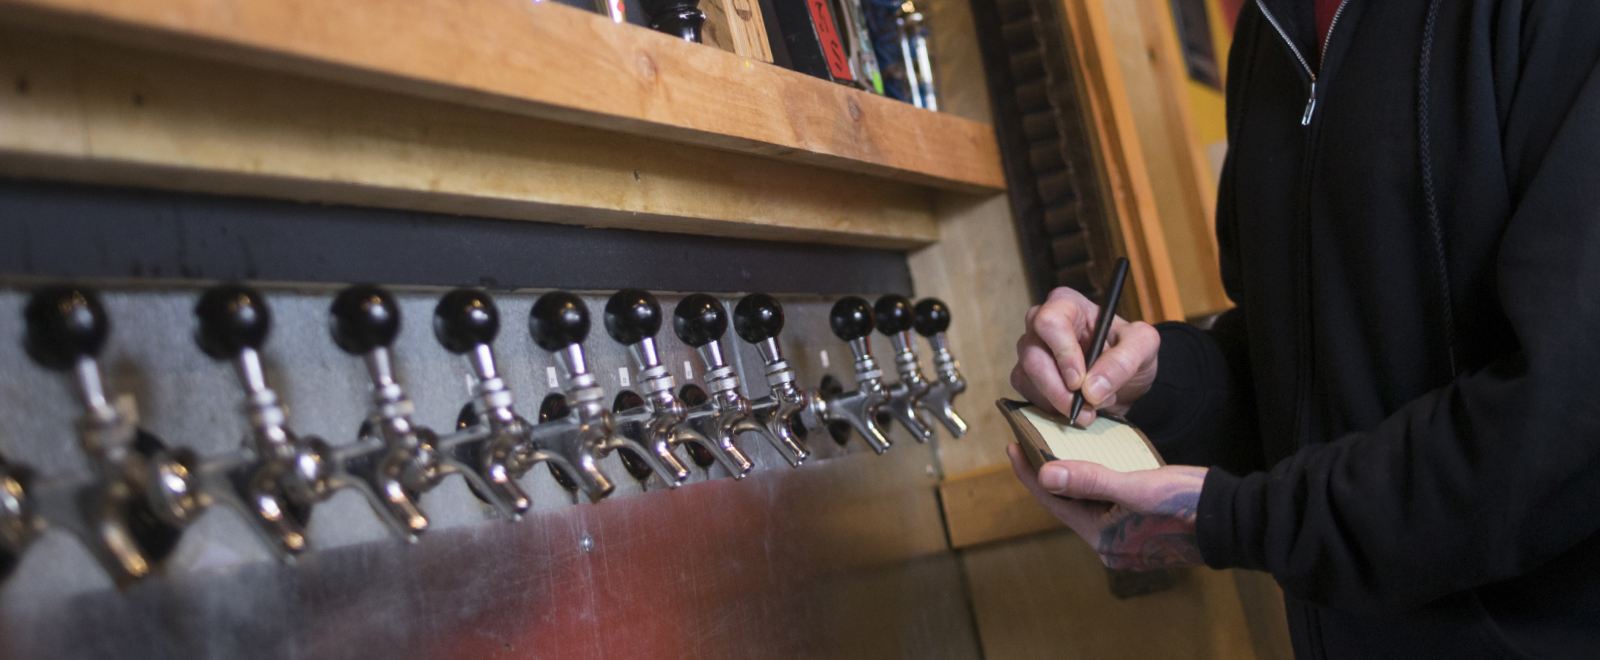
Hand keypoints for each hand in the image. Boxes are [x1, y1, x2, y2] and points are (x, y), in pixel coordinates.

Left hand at [1007, 444, 1205, 570]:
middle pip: (1069, 505)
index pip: (1055, 503)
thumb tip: (1045, 474)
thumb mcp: (1136, 486)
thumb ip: (1090, 480)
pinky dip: (1098, 486)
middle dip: (1050, 475)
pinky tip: (1096, 466)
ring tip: (1058, 450)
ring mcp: (1129, 541)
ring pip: (1089, 505)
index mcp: (1103, 540)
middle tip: (1031, 444)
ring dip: (1075, 479)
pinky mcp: (1144, 532)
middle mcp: (1112, 546)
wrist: (1236, 520)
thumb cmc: (1187, 503)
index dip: (1032, 473)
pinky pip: (1109, 506)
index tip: (1013, 446)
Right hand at [1010, 287, 1159, 425]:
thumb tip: (1091, 388)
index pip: (1050, 322)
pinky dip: (1051, 408)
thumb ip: (1124, 361)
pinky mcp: (1026, 376)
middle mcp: (1041, 324)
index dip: (1063, 353)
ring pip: (1026, 377)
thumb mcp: (1144, 347)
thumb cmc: (1131, 351)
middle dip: (1058, 389)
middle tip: (1087, 409)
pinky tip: (1075, 408)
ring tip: (1091, 410)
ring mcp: (1031, 350)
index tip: (1080, 381)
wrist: (1124, 380)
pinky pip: (1027, 394)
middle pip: (1033, 354)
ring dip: (1059, 402)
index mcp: (1068, 305)